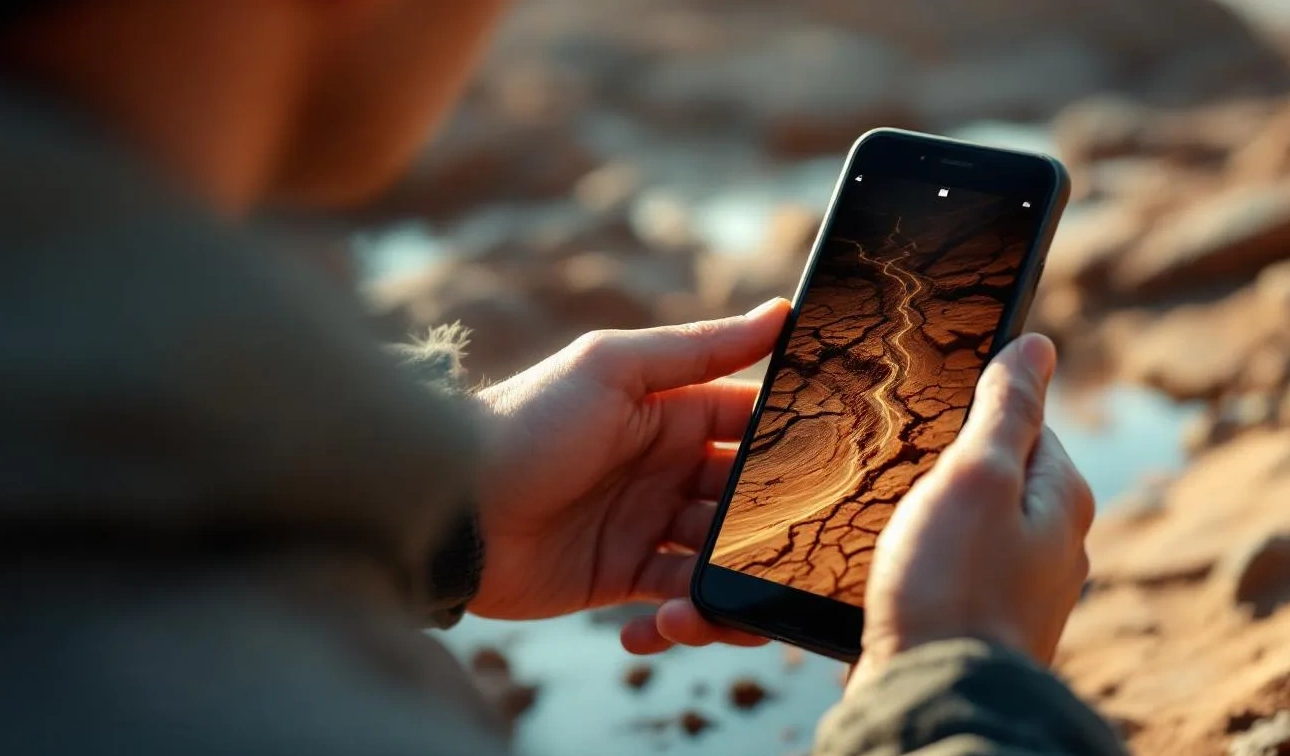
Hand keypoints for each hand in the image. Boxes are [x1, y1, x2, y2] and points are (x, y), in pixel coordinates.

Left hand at [469, 299, 791, 653]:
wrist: (448, 509)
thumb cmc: (526, 423)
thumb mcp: (610, 370)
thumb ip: (699, 349)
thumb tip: (781, 312)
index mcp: (673, 413)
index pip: (753, 426)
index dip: (794, 445)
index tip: (841, 469)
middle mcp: (670, 469)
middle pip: (748, 501)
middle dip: (771, 529)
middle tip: (786, 558)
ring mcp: (649, 526)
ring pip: (723, 560)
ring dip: (729, 587)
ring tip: (703, 608)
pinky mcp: (625, 579)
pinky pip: (679, 604)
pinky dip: (683, 623)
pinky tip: (657, 629)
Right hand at [848, 334, 1093, 696]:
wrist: (931, 696)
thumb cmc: (952, 587)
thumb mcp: (976, 475)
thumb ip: (1006, 409)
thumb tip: (1038, 345)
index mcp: (1060, 498)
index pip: (1024, 420)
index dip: (972, 405)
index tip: (924, 407)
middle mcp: (1051, 544)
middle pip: (993, 473)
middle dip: (946, 463)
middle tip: (894, 463)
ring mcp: (1015, 588)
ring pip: (967, 523)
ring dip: (928, 515)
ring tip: (885, 517)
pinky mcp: (976, 621)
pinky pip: (949, 568)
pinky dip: (921, 557)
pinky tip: (889, 563)